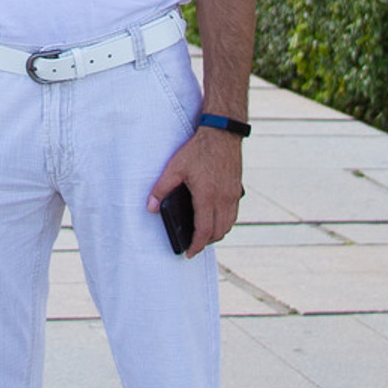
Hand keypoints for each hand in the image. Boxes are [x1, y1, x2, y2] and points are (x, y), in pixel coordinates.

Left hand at [147, 125, 241, 256]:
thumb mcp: (175, 167)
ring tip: (204, 234)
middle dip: (206, 242)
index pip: (204, 231)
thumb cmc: (198, 150)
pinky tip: (215, 218)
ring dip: (217, 233)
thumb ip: (161, 188)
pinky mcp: (237, 189)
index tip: (189, 253)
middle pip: (218, 232)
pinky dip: (225, 222)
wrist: (223, 134)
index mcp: (207, 197)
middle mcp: (223, 199)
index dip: (196, 246)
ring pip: (228, 224)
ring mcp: (232, 195)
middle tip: (195, 245)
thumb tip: (151, 207)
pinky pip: (233, 214)